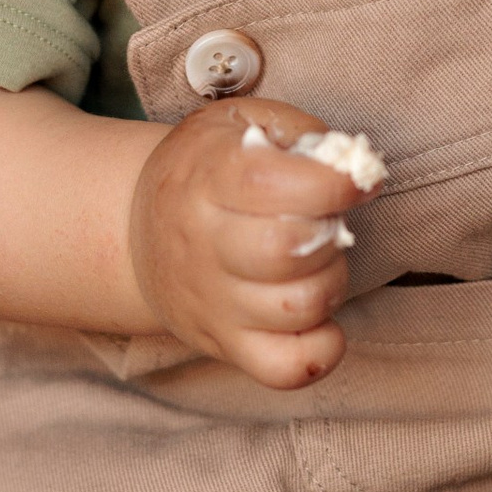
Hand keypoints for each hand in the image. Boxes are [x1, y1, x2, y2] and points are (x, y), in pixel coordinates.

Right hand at [127, 95, 356, 389]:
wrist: (135, 231)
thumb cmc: (207, 169)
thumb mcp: (239, 123)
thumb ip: (297, 132)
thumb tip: (351, 166)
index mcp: (208, 177)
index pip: (272, 183)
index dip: (333, 183)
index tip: (356, 183)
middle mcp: (204, 244)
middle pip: (287, 251)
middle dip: (331, 233)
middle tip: (328, 223)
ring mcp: (214, 302)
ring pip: (298, 307)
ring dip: (331, 281)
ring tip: (318, 262)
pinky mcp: (226, 345)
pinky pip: (285, 368)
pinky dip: (321, 348)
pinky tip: (320, 317)